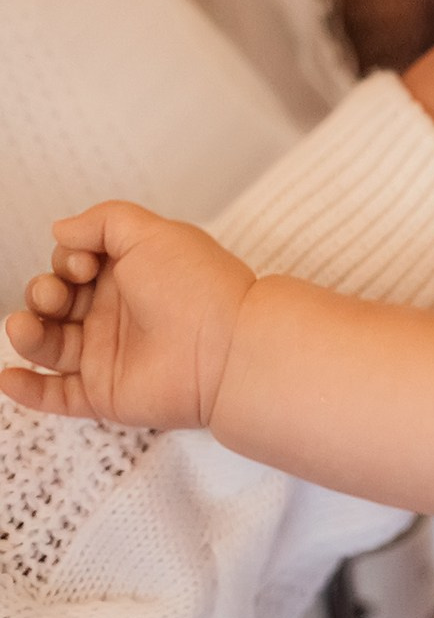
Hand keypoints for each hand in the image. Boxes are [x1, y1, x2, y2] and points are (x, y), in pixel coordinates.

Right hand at [2, 203, 252, 427]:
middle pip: (54, 302)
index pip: (73, 264)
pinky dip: (28, 389)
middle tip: (59, 295)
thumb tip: (61, 229)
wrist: (227, 347)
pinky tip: (8, 375)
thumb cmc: (198, 286)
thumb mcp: (151, 233)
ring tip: (25, 326)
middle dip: (42, 293)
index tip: (84, 263)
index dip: (66, 260)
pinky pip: (57, 395)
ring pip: (49, 345)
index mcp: (129, 273)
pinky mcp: (104, 393)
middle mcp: (116, 312)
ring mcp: (108, 354)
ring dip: (26, 334)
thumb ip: (103, 221)